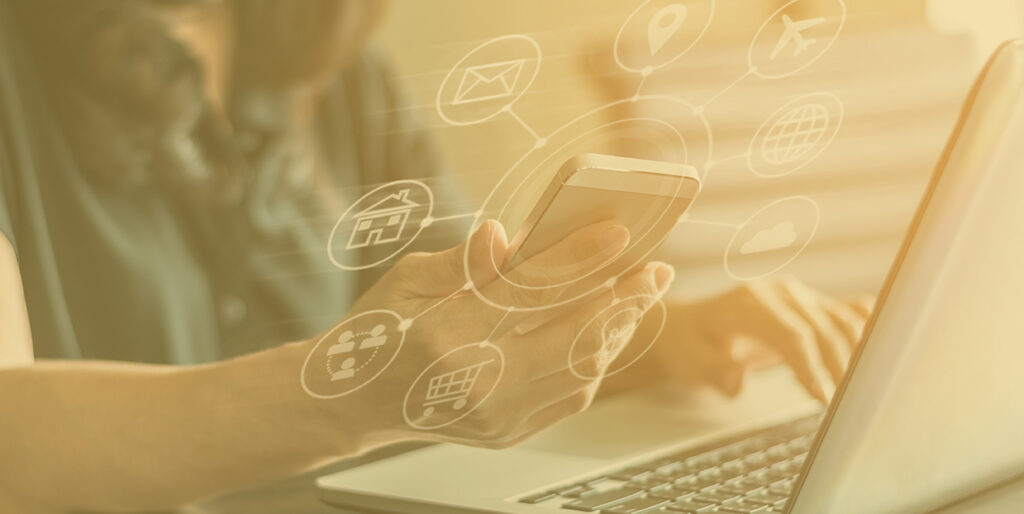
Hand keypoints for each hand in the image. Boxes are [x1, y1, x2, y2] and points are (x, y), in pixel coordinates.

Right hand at [307, 220, 674, 448]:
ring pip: (579, 371)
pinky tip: (607, 331)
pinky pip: (569, 396)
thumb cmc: (377, 331)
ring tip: (640, 296)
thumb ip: (463, 261)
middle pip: (569, 337)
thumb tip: (505, 235)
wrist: (350, 403)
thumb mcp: (406, 280)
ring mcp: (493, 417)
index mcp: (443, 336)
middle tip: (655, 270)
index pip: (526, 293)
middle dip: (622, 300)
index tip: (618, 234)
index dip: (577, 260)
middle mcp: (474, 384)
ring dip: (616, 330)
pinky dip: (594, 360)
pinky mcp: (505, 434)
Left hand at [646, 278, 873, 401]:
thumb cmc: (690, 344)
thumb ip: (713, 370)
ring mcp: (799, 296)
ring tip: (864, 391)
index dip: (812, 365)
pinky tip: (884, 346)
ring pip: (841, 320)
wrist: (688, 324)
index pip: (792, 333)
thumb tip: (737, 382)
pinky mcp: (811, 305)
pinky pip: (845, 313)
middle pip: (823, 329)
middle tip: (849, 407)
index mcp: (750, 303)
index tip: (823, 397)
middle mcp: (780, 293)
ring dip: (857, 354)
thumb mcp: (690, 360)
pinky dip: (866, 328)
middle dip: (840, 367)